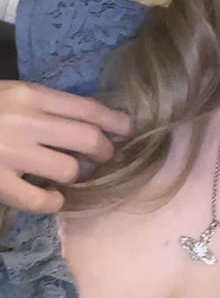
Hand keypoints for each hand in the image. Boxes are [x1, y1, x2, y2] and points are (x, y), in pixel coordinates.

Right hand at [0, 81, 130, 213]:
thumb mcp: (13, 95)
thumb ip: (46, 106)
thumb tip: (89, 123)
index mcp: (30, 96)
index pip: (87, 109)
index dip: (115, 122)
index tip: (129, 130)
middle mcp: (26, 122)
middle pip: (88, 139)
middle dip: (104, 151)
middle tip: (102, 157)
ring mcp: (12, 154)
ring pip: (69, 170)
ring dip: (74, 176)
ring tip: (63, 175)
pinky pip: (41, 201)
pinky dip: (52, 202)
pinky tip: (50, 197)